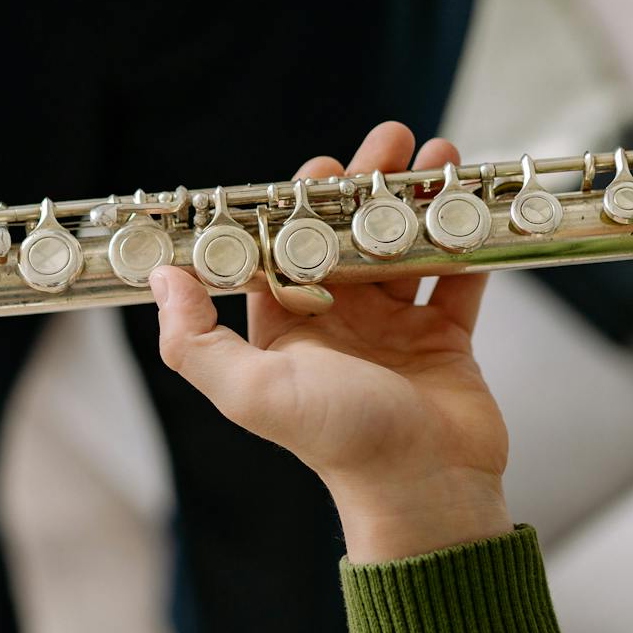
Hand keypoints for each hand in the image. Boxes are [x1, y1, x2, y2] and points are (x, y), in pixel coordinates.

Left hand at [151, 121, 510, 563]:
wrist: (427, 491)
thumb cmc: (340, 443)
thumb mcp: (252, 391)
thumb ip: (195, 340)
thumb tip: (162, 276)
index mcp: (286, 329)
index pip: (283, 250)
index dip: (297, 206)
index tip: (319, 170)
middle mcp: (337, 322)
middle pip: (348, 237)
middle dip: (367, 186)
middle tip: (390, 142)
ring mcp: (393, 328)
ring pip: (403, 246)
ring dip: (418, 200)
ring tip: (436, 155)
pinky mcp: (444, 338)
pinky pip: (454, 276)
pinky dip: (463, 238)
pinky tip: (470, 201)